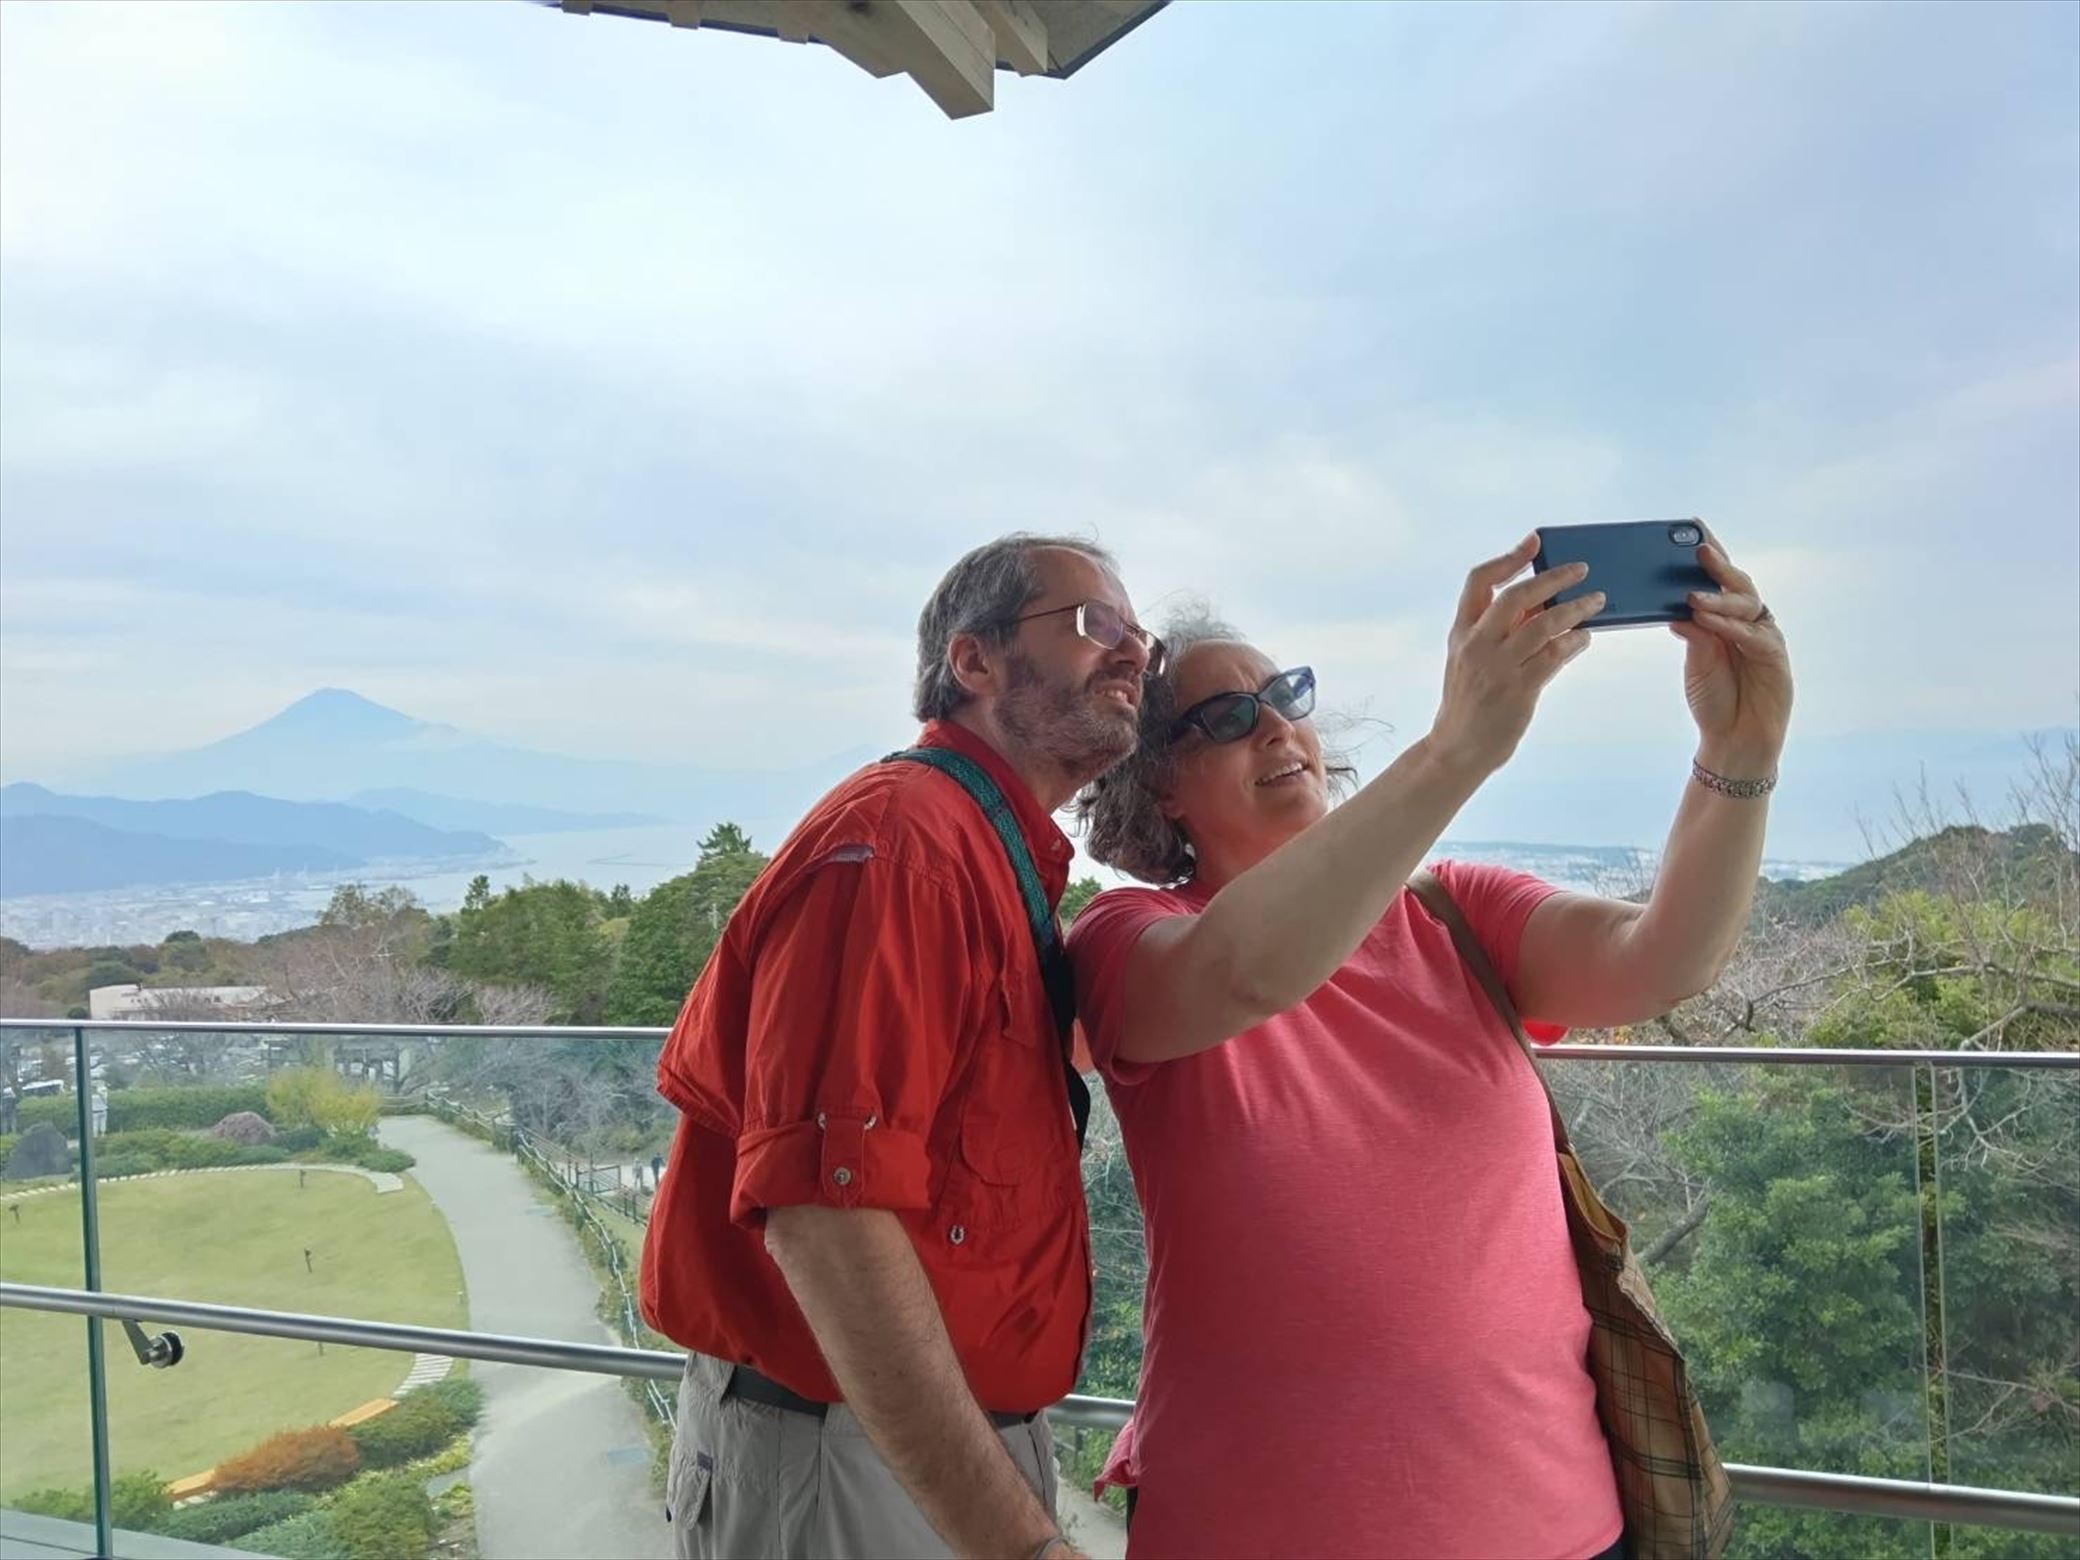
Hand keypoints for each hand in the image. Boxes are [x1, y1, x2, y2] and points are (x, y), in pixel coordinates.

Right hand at [1428, 534, 1603, 774]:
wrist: (1458, 748)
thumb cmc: (1469, 701)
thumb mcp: (1470, 659)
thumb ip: (1497, 631)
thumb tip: (1542, 602)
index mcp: (1461, 633)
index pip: (1479, 582)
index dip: (1508, 559)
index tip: (1534, 542)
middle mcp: (1476, 646)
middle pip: (1516, 597)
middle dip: (1553, 578)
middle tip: (1581, 569)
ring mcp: (1496, 668)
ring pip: (1542, 624)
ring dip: (1575, 608)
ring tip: (1597, 600)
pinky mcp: (1518, 691)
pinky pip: (1554, 656)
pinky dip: (1574, 641)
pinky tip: (1584, 637)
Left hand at [1673, 532, 1792, 774]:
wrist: (1735, 739)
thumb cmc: (1715, 699)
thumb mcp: (1697, 662)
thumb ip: (1692, 634)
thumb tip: (1673, 607)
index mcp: (1728, 618)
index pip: (1720, 580)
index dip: (1711, 555)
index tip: (1693, 530)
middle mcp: (1748, 622)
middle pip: (1737, 585)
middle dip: (1718, 565)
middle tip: (1697, 549)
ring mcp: (1763, 637)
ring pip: (1745, 606)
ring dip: (1718, 598)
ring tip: (1692, 595)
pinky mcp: (1774, 656)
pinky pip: (1751, 635)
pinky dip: (1729, 627)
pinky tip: (1708, 621)